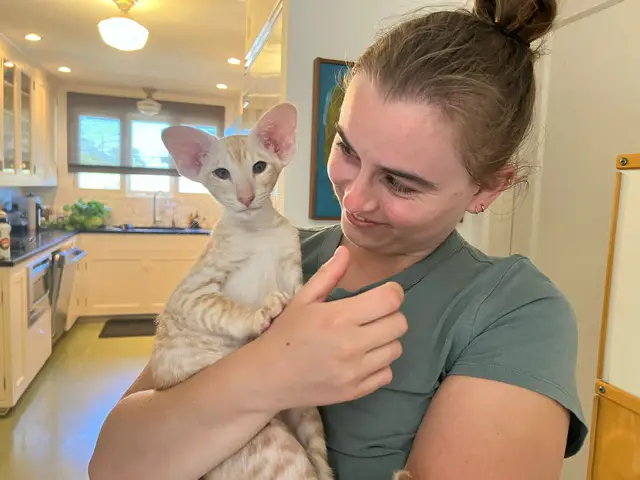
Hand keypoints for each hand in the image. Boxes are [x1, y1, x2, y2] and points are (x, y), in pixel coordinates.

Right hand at [254, 246, 407, 410]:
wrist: (268, 377)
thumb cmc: (286, 333)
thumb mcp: (303, 299)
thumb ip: (328, 274)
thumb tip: (346, 251)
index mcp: (339, 317)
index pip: (390, 300)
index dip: (392, 292)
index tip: (383, 293)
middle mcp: (351, 345)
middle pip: (399, 324)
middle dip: (390, 315)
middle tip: (374, 315)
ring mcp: (355, 371)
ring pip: (396, 349)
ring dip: (386, 340)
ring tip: (367, 337)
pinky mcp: (356, 392)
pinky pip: (387, 374)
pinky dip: (380, 364)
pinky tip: (363, 358)